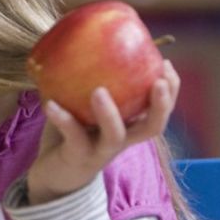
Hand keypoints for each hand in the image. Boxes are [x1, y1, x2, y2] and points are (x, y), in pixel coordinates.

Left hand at [27, 60, 178, 204]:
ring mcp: (100, 151)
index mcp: (127, 127)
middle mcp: (120, 140)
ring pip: (115, 135)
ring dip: (109, 113)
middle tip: (159, 81)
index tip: (167, 65)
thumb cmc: (69, 136)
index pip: (158, 111)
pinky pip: (73, 137)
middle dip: (160, 105)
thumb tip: (76, 43)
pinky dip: (62, 119)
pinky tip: (49, 103)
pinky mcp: (77, 157)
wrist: (51, 176)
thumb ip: (84, 85)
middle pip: (152, 127)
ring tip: (99, 90)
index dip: (170, 91)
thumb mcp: (82, 109)